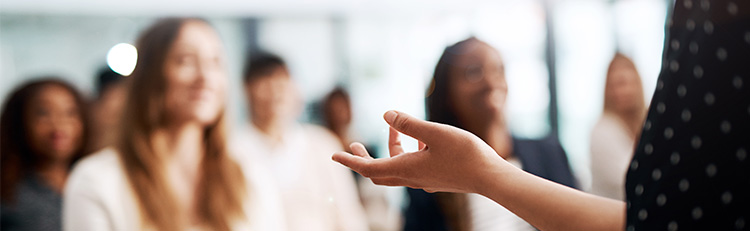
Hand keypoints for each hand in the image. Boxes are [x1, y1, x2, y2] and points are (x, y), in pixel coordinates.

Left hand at [332, 110, 509, 193]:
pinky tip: (421, 139)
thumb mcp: (434, 132)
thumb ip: (409, 123)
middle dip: (364, 158)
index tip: (333, 155)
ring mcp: (424, 180)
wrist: (491, 177)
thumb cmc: (465, 153)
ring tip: (396, 127)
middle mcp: (412, 178)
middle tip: (355, 144)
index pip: (368, 168)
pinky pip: (413, 167)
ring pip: (398, 168)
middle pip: (379, 172)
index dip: (349, 161)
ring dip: (391, 149)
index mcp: (406, 168)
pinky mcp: (436, 178)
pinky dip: (408, 153)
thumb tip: (386, 114)